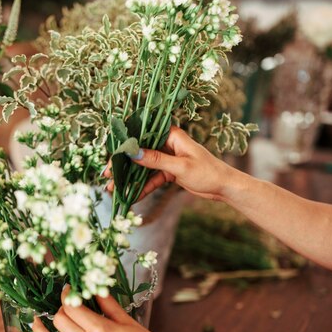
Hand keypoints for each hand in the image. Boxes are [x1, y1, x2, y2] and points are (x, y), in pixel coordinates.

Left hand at [32, 286, 177, 331]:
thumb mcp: (129, 322)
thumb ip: (108, 305)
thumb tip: (95, 288)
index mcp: (100, 329)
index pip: (72, 307)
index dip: (67, 295)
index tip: (68, 289)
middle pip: (60, 323)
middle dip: (59, 310)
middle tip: (64, 306)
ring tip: (36, 323)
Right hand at [103, 126, 232, 200]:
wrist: (224, 187)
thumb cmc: (207, 172)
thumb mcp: (180, 167)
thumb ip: (155, 160)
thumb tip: (133, 153)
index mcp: (171, 135)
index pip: (143, 135)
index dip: (125, 146)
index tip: (112, 157)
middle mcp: (167, 144)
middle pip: (139, 152)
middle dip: (123, 165)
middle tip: (107, 176)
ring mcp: (167, 158)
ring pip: (143, 167)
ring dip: (130, 178)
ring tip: (113, 189)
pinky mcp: (169, 172)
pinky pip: (151, 179)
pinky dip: (142, 187)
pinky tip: (130, 196)